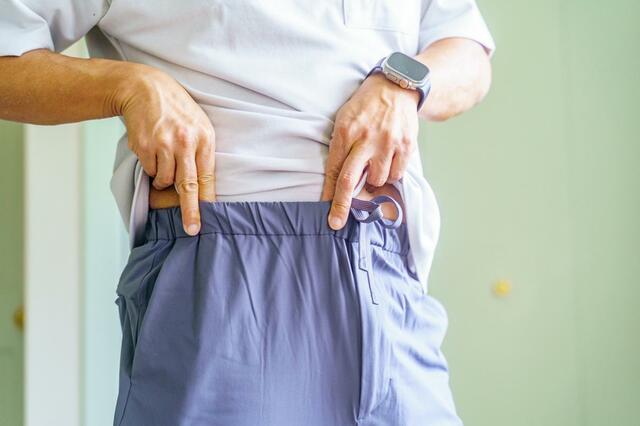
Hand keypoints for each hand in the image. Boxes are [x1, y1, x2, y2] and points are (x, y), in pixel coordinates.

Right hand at [116, 65, 215, 235]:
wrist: (145, 88)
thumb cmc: (176, 111)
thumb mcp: (199, 126)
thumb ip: (202, 153)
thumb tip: (203, 189)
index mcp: (204, 138)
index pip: (207, 177)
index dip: (205, 202)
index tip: (203, 222)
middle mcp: (185, 142)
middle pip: (188, 185)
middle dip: (190, 211)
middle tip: (191, 229)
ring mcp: (164, 144)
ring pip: (165, 179)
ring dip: (163, 179)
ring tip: (164, 159)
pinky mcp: (144, 145)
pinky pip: (149, 170)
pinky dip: (151, 167)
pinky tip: (152, 150)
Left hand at [321, 73, 419, 228]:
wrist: (397, 86)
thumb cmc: (366, 105)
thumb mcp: (344, 118)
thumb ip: (340, 146)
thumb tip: (336, 179)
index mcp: (346, 131)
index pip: (335, 170)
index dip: (330, 194)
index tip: (327, 213)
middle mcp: (366, 139)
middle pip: (350, 180)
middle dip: (342, 206)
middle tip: (337, 222)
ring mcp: (388, 143)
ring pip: (377, 180)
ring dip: (373, 181)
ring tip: (373, 166)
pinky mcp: (406, 145)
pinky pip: (396, 173)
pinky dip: (390, 174)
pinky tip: (387, 162)